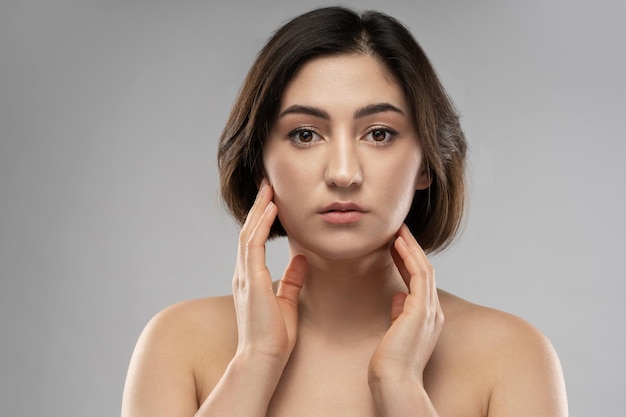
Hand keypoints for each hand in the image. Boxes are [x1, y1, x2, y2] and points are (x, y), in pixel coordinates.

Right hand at [232, 179, 307, 365]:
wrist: (264, 358)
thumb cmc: (274, 336)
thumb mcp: (287, 302)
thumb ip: (292, 280)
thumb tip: (301, 259)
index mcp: (250, 279)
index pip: (254, 241)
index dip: (261, 219)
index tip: (271, 201)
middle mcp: (243, 274)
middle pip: (248, 232)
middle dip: (257, 207)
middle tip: (266, 185)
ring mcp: (245, 276)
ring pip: (249, 233)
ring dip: (259, 209)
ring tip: (268, 189)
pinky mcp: (252, 280)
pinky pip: (254, 245)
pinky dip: (262, 225)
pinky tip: (271, 209)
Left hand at [369, 223, 443, 385]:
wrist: (394, 382)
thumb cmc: (391, 364)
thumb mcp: (395, 333)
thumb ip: (399, 314)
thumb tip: (398, 296)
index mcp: (427, 318)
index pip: (419, 282)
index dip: (408, 261)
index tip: (396, 245)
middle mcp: (433, 312)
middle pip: (425, 271)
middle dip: (411, 249)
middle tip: (398, 230)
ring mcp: (430, 310)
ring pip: (424, 268)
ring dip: (411, 247)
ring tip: (398, 230)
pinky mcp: (421, 309)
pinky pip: (418, 275)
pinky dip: (409, 256)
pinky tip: (398, 244)